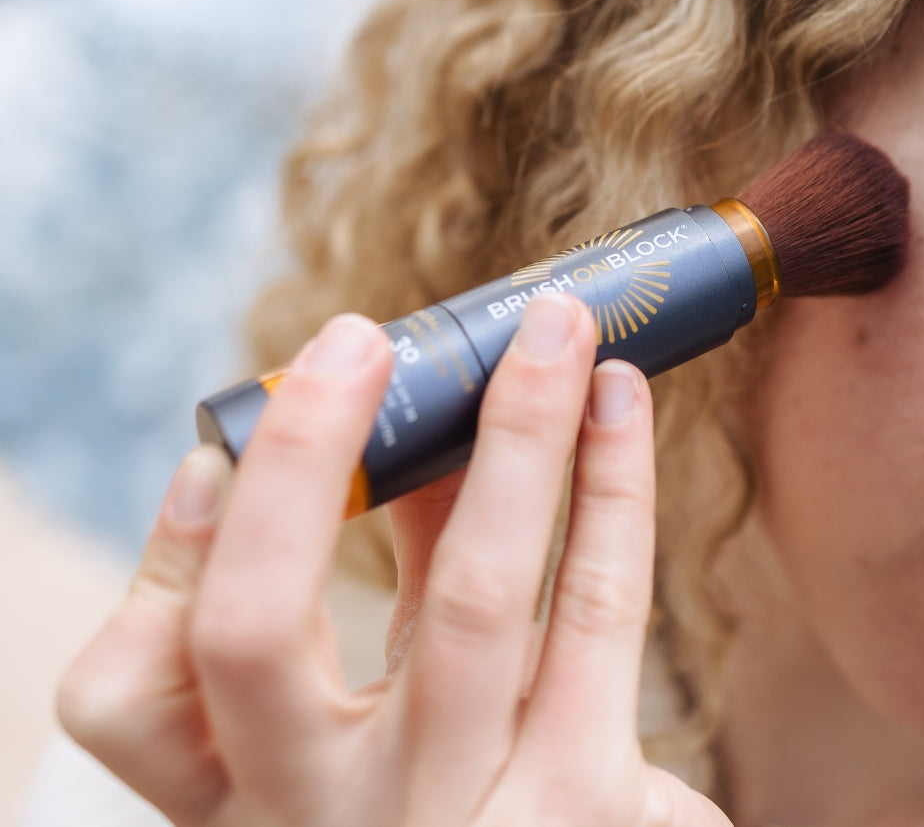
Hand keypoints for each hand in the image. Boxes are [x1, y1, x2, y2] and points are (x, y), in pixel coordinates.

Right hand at [57, 297, 731, 825]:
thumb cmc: (460, 801)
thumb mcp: (380, 737)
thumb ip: (372, 616)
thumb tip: (406, 454)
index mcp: (247, 808)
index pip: (127, 698)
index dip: (163, 555)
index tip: (212, 455)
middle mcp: (328, 820)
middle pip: (256, 630)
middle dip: (306, 457)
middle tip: (360, 337)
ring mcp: (456, 820)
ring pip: (468, 597)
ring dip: (512, 433)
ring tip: (552, 327)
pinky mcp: (581, 805)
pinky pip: (597, 608)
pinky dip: (610, 486)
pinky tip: (616, 402)